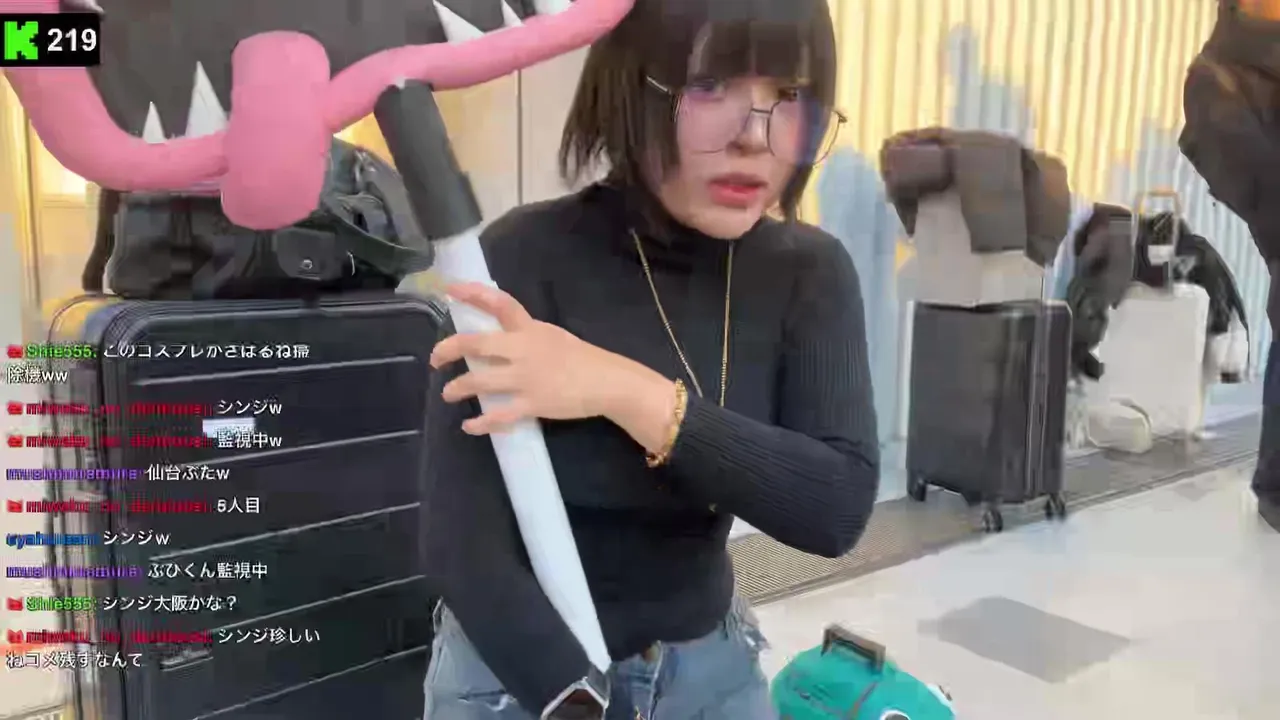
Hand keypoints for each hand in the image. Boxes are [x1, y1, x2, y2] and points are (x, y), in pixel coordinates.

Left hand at [431, 282, 664, 435]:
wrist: (607, 382)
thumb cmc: (582, 358)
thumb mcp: (553, 336)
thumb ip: (526, 335)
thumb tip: (501, 339)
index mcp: (530, 329)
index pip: (499, 304)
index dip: (473, 294)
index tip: (450, 289)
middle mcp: (523, 350)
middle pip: (476, 345)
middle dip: (449, 350)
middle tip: (436, 358)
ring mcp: (525, 378)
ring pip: (479, 382)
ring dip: (457, 388)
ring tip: (447, 393)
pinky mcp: (531, 404)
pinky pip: (499, 415)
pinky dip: (480, 422)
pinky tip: (469, 425)